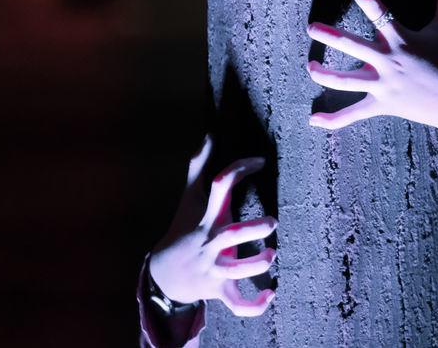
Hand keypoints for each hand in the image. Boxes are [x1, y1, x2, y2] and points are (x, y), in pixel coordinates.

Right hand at [148, 136, 277, 316]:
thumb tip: (208, 133)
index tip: (260, 161)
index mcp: (208, 216)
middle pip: (229, 234)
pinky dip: (254, 305)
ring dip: (255, 265)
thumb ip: (199, 166)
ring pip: (234, 272)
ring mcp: (214, 269)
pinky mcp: (220, 291)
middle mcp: (211, 242)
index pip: (220, 186)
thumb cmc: (185, 228)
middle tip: (273, 221)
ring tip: (272, 255)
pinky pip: (236, 304)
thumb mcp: (189, 197)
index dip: (239, 169)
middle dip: (252, 228)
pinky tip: (271, 296)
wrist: (164, 274)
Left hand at [306, 0, 437, 138]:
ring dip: (322, 74)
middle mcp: (388, 60)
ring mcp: (384, 86)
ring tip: (310, 65)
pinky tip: (313, 120)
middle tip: (311, 27)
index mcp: (401, 37)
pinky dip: (333, 119)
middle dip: (328, 35)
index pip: (372, 5)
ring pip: (345, 81)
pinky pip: (353, 114)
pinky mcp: (383, 105)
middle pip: (350, 45)